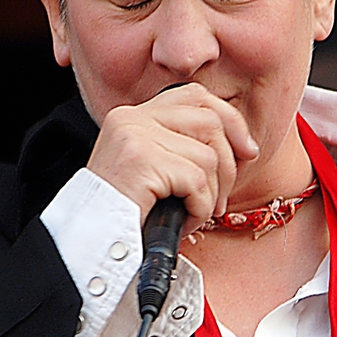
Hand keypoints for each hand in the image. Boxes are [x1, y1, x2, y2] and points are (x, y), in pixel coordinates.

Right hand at [87, 82, 258, 231]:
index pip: (196, 96)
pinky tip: (183, 222)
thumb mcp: (154, 170)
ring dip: (211, 195)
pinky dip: (199, 208)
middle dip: (228, 166)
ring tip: (193, 214)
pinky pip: (196, 181)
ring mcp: (135, 136)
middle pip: (210, 122)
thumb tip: (241, 145)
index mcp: (133, 115)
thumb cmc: (125, 213)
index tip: (247, 151)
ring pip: (207, 156)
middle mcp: (132, 118)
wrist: (90, 240)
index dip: (230, 120)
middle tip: (220, 200)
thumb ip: (182, 147)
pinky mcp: (141, 160)